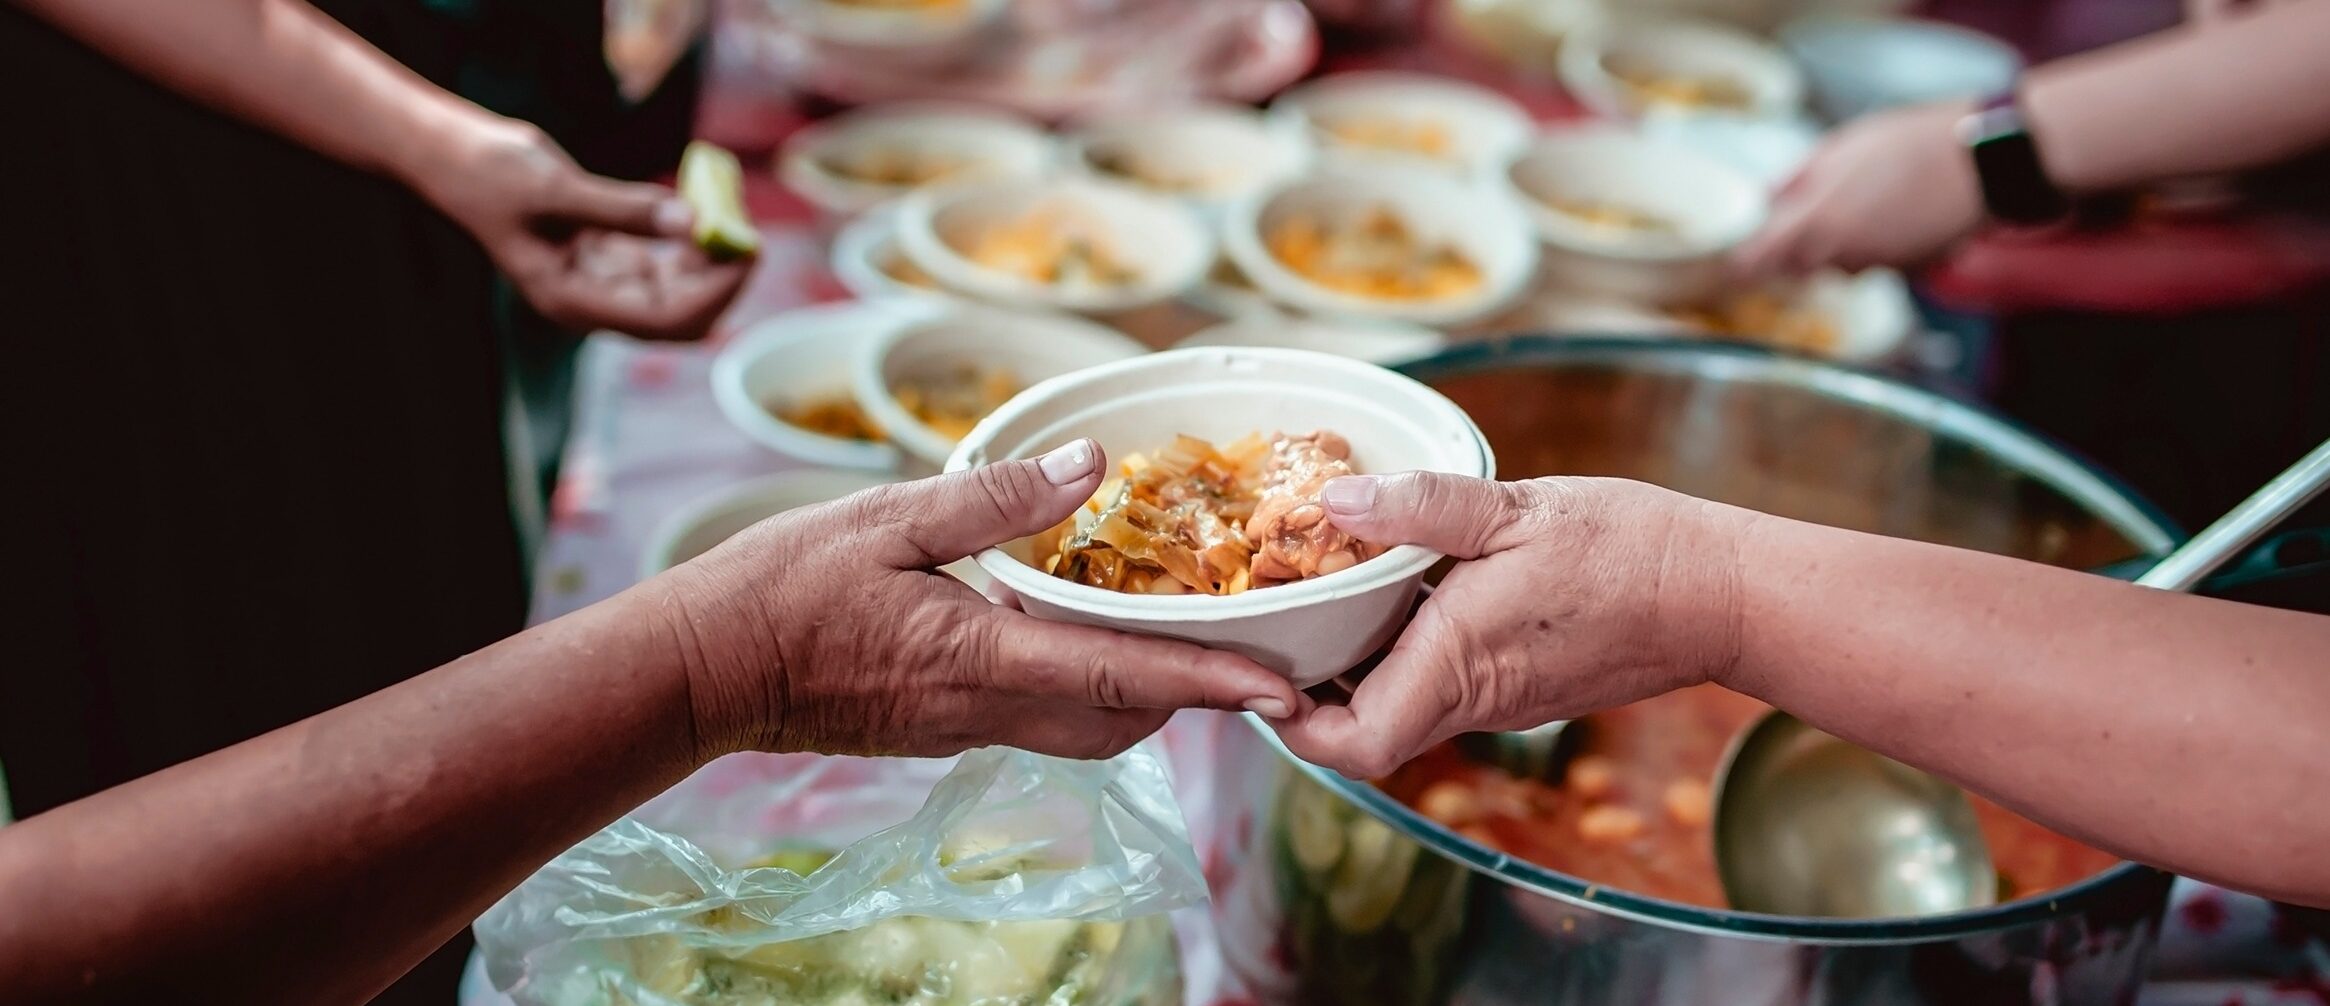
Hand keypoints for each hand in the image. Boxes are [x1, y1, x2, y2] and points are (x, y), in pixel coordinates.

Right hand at [404, 115, 749, 340]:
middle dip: (720, 279)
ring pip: (676, 289)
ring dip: (709, 260)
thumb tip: (694, 222)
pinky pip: (662, 261)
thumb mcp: (558, 187)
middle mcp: (590, 301)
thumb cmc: (491, 174)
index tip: (746, 249)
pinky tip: (709, 210)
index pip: (666, 318)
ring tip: (734, 213)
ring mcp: (598, 281)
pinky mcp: (604, 256)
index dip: (715, 293)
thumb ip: (626, 209)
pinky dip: (689, 241)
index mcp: (572, 301)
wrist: (453, 157)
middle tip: (749, 232)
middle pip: (679, 313)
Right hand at [662, 440, 1305, 761]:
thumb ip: (995, 496)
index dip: (1211, 684)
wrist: (700, 671)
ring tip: (1176, 626)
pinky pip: (1040, 716)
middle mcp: (986, 710)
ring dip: (1140, 690)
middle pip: (1123, 718)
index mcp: (981, 658)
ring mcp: (963, 728)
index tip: (1281, 692)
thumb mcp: (886, 517)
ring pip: (1085, 726)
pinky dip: (1083, 684)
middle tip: (1242, 636)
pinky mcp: (942, 727)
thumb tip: (1093, 464)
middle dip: (1191, 690)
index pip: (1123, 678)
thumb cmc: (779, 589)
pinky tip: (1075, 629)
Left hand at [1269, 473, 1749, 778]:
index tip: (1261, 671)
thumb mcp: (1516, 507)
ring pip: (1399, 702)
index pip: (1353, 744)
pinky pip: (1439, 682)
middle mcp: (1472, 699)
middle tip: (1275, 615)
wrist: (1720, 594)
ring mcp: (1497, 700)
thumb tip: (1333, 501)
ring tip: (1324, 589)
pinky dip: (1404, 647)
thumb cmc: (1630, 550)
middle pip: (1362, 728)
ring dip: (1356, 661)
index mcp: (1458, 663)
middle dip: (1309, 684)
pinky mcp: (1519, 686)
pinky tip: (1397, 586)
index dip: (1292, 723)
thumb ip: (1421, 505)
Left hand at [1735, 101, 1983, 277]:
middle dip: (1798, 246)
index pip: (1757, 262)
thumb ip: (1797, 179)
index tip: (1738, 261)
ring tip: (1870, 201)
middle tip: (1818, 209)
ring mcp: (1876, 266)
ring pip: (1841, 265)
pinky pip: (1880, 263)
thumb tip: (1767, 198)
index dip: (1744, 263)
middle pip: (1799, 266)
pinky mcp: (1909, 271)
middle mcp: (1840, 255)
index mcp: (1814, 223)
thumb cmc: (1910, 144)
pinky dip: (1881, 246)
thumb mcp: (1841, 146)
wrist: (1981, 161)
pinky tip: (1899, 213)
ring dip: (1843, 244)